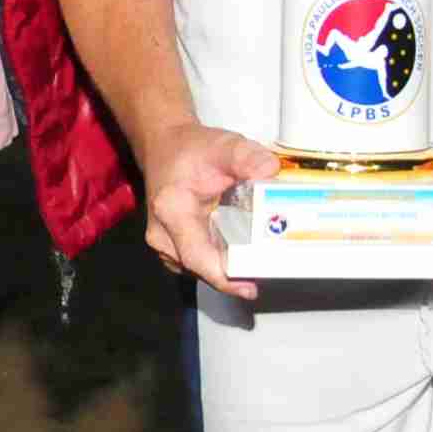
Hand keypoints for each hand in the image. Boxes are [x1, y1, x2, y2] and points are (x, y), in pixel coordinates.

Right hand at [139, 122, 279, 299]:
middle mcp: (162, 234)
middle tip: (269, 269)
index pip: (197, 257)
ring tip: (259, 261)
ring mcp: (165, 245)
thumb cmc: (189, 149)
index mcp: (171, 210)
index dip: (224, 277)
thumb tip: (270, 171)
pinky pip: (200, 264)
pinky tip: (242, 254)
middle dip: (236, 273)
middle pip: (203, 268)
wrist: (164, 146)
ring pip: (202, 269)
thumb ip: (247, 156)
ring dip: (229, 269)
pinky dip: (221, 261)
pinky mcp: (173, 249)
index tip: (250, 285)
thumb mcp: (223, 146)